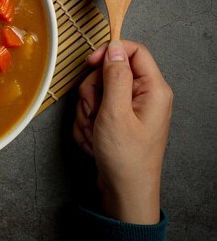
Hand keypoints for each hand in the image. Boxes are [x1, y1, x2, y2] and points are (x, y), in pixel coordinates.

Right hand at [73, 40, 172, 223]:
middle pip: (109, 72)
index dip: (109, 52)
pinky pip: (94, 110)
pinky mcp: (117, 121)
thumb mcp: (116, 112)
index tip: (90, 63)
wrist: (125, 192)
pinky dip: (87, 123)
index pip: (133, 51)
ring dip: (87, 111)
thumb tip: (114, 48)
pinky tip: (93, 139)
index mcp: (153, 89)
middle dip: (92, 91)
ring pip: (97, 92)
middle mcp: (144, 96)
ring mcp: (130, 109)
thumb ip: (115, 76)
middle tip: (94, 112)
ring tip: (94, 131)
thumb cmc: (125, 158)